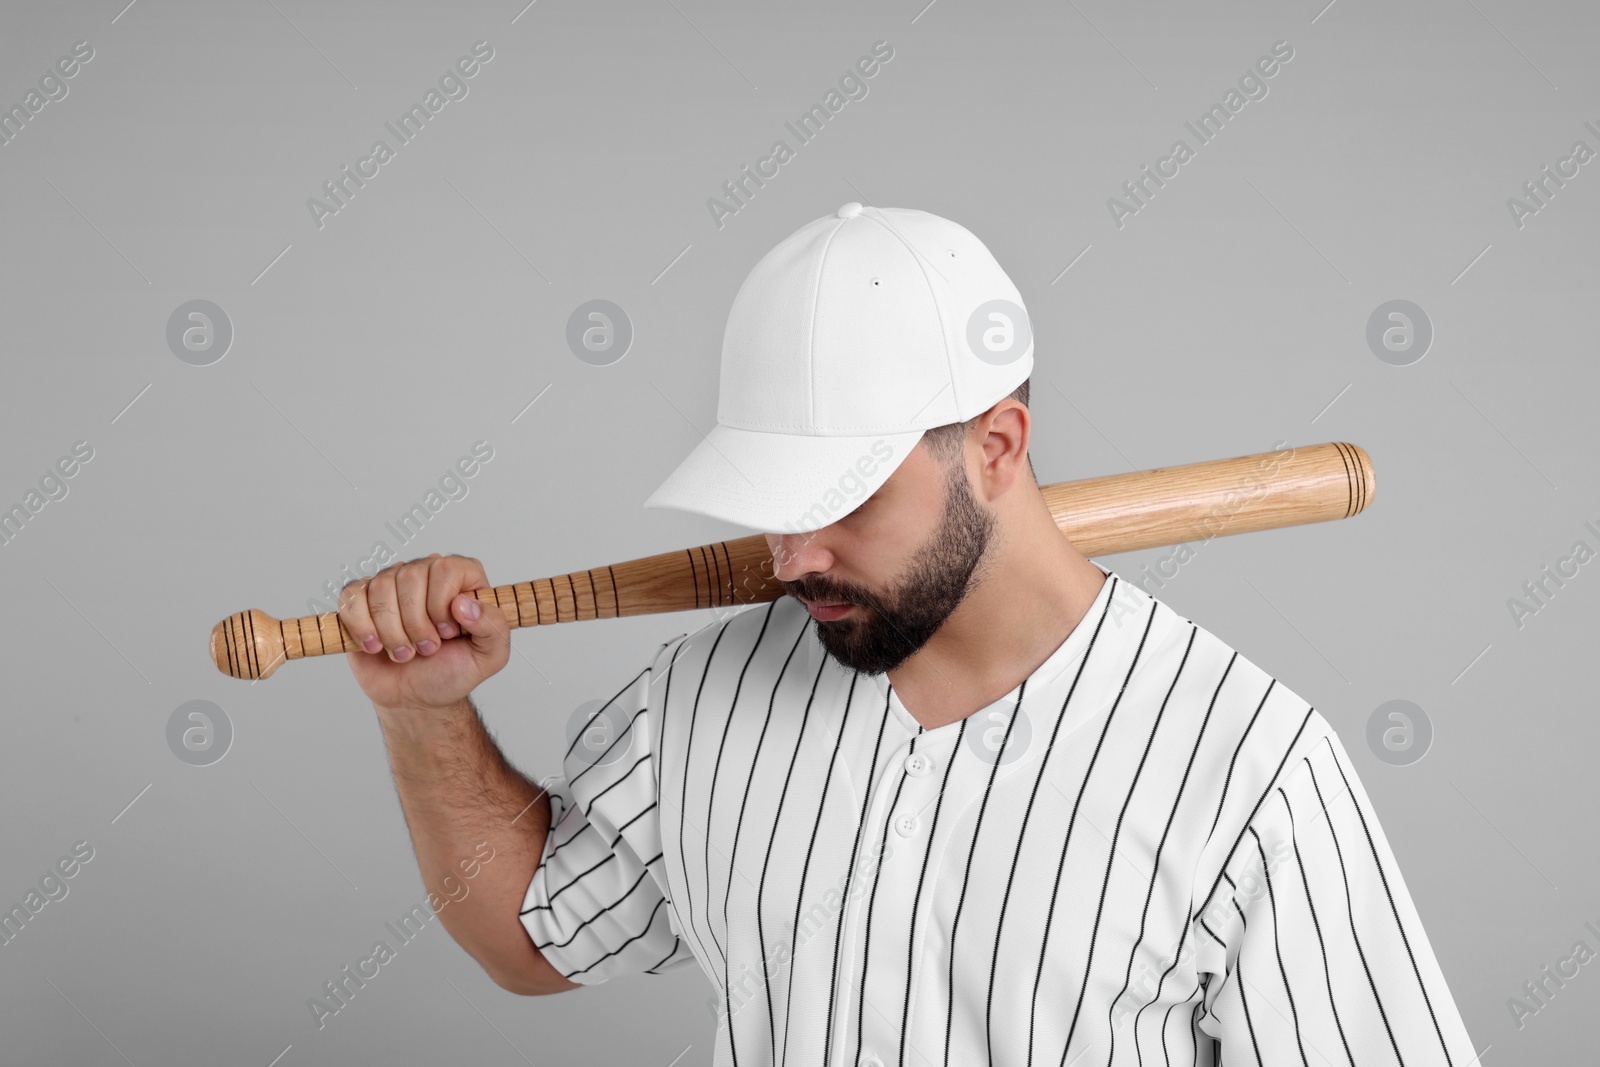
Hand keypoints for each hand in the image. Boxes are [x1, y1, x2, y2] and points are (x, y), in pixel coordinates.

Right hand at [338, 553, 511, 712]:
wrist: (416, 697)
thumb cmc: (452, 671)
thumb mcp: (489, 657)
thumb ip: (493, 627)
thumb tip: (464, 604)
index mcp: (460, 577)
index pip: (445, 569)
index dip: (442, 605)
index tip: (447, 633)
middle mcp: (424, 572)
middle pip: (409, 576)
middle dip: (416, 624)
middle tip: (426, 649)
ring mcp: (390, 584)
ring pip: (380, 587)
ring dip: (391, 631)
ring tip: (404, 653)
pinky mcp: (360, 600)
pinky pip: (351, 598)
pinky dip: (361, 627)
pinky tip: (375, 646)